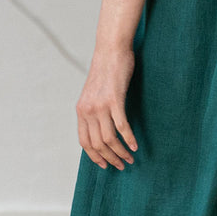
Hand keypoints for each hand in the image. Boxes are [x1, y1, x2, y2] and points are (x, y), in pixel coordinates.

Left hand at [76, 45, 137, 168]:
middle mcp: (88, 110)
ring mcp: (100, 105)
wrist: (111, 50)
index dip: (94, 156)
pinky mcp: (114, 100)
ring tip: (130, 158)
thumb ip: (94, 110)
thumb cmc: (106, 70)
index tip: (105, 165)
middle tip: (122, 165)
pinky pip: (122, 126)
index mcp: (81, 110)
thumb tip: (101, 128)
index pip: (84, 142)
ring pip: (109, 138)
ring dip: (120, 152)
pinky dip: (129, 139)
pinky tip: (135, 146)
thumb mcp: (93, 93)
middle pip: (97, 144)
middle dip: (110, 158)